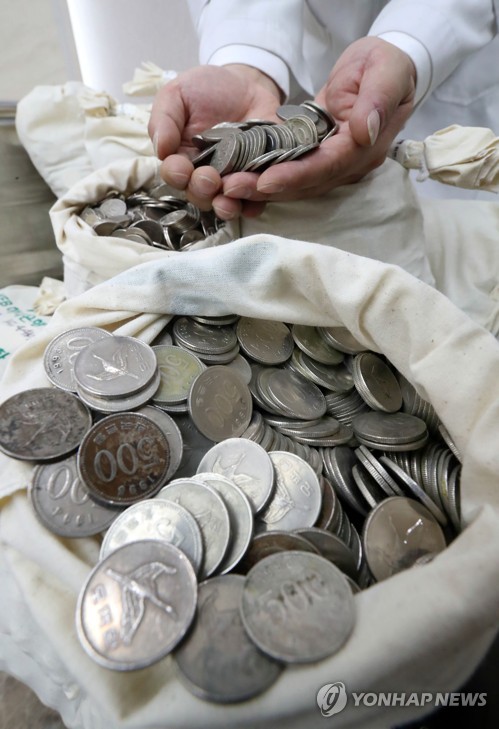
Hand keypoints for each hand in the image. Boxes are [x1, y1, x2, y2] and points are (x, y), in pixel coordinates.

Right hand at [148, 64, 281, 218]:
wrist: (246, 83)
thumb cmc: (206, 89)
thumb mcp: (178, 94)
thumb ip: (165, 119)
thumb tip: (160, 149)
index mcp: (182, 159)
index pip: (174, 175)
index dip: (176, 176)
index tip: (181, 169)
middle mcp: (205, 176)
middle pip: (200, 195)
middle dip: (202, 191)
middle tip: (209, 179)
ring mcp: (232, 181)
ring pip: (227, 203)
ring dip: (227, 204)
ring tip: (232, 192)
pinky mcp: (258, 180)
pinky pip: (257, 199)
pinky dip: (257, 201)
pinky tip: (260, 190)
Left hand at [219, 37, 415, 208]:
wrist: (383, 69)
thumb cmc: (386, 64)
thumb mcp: (387, 70)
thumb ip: (377, 99)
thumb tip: (364, 131)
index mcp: (365, 146)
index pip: (327, 166)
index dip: (296, 175)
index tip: (266, 180)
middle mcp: (349, 164)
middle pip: (306, 183)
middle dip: (269, 188)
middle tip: (232, 188)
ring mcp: (334, 164)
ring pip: (296, 184)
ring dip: (262, 188)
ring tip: (229, 186)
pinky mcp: (319, 158)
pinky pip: (291, 173)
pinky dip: (266, 176)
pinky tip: (241, 175)